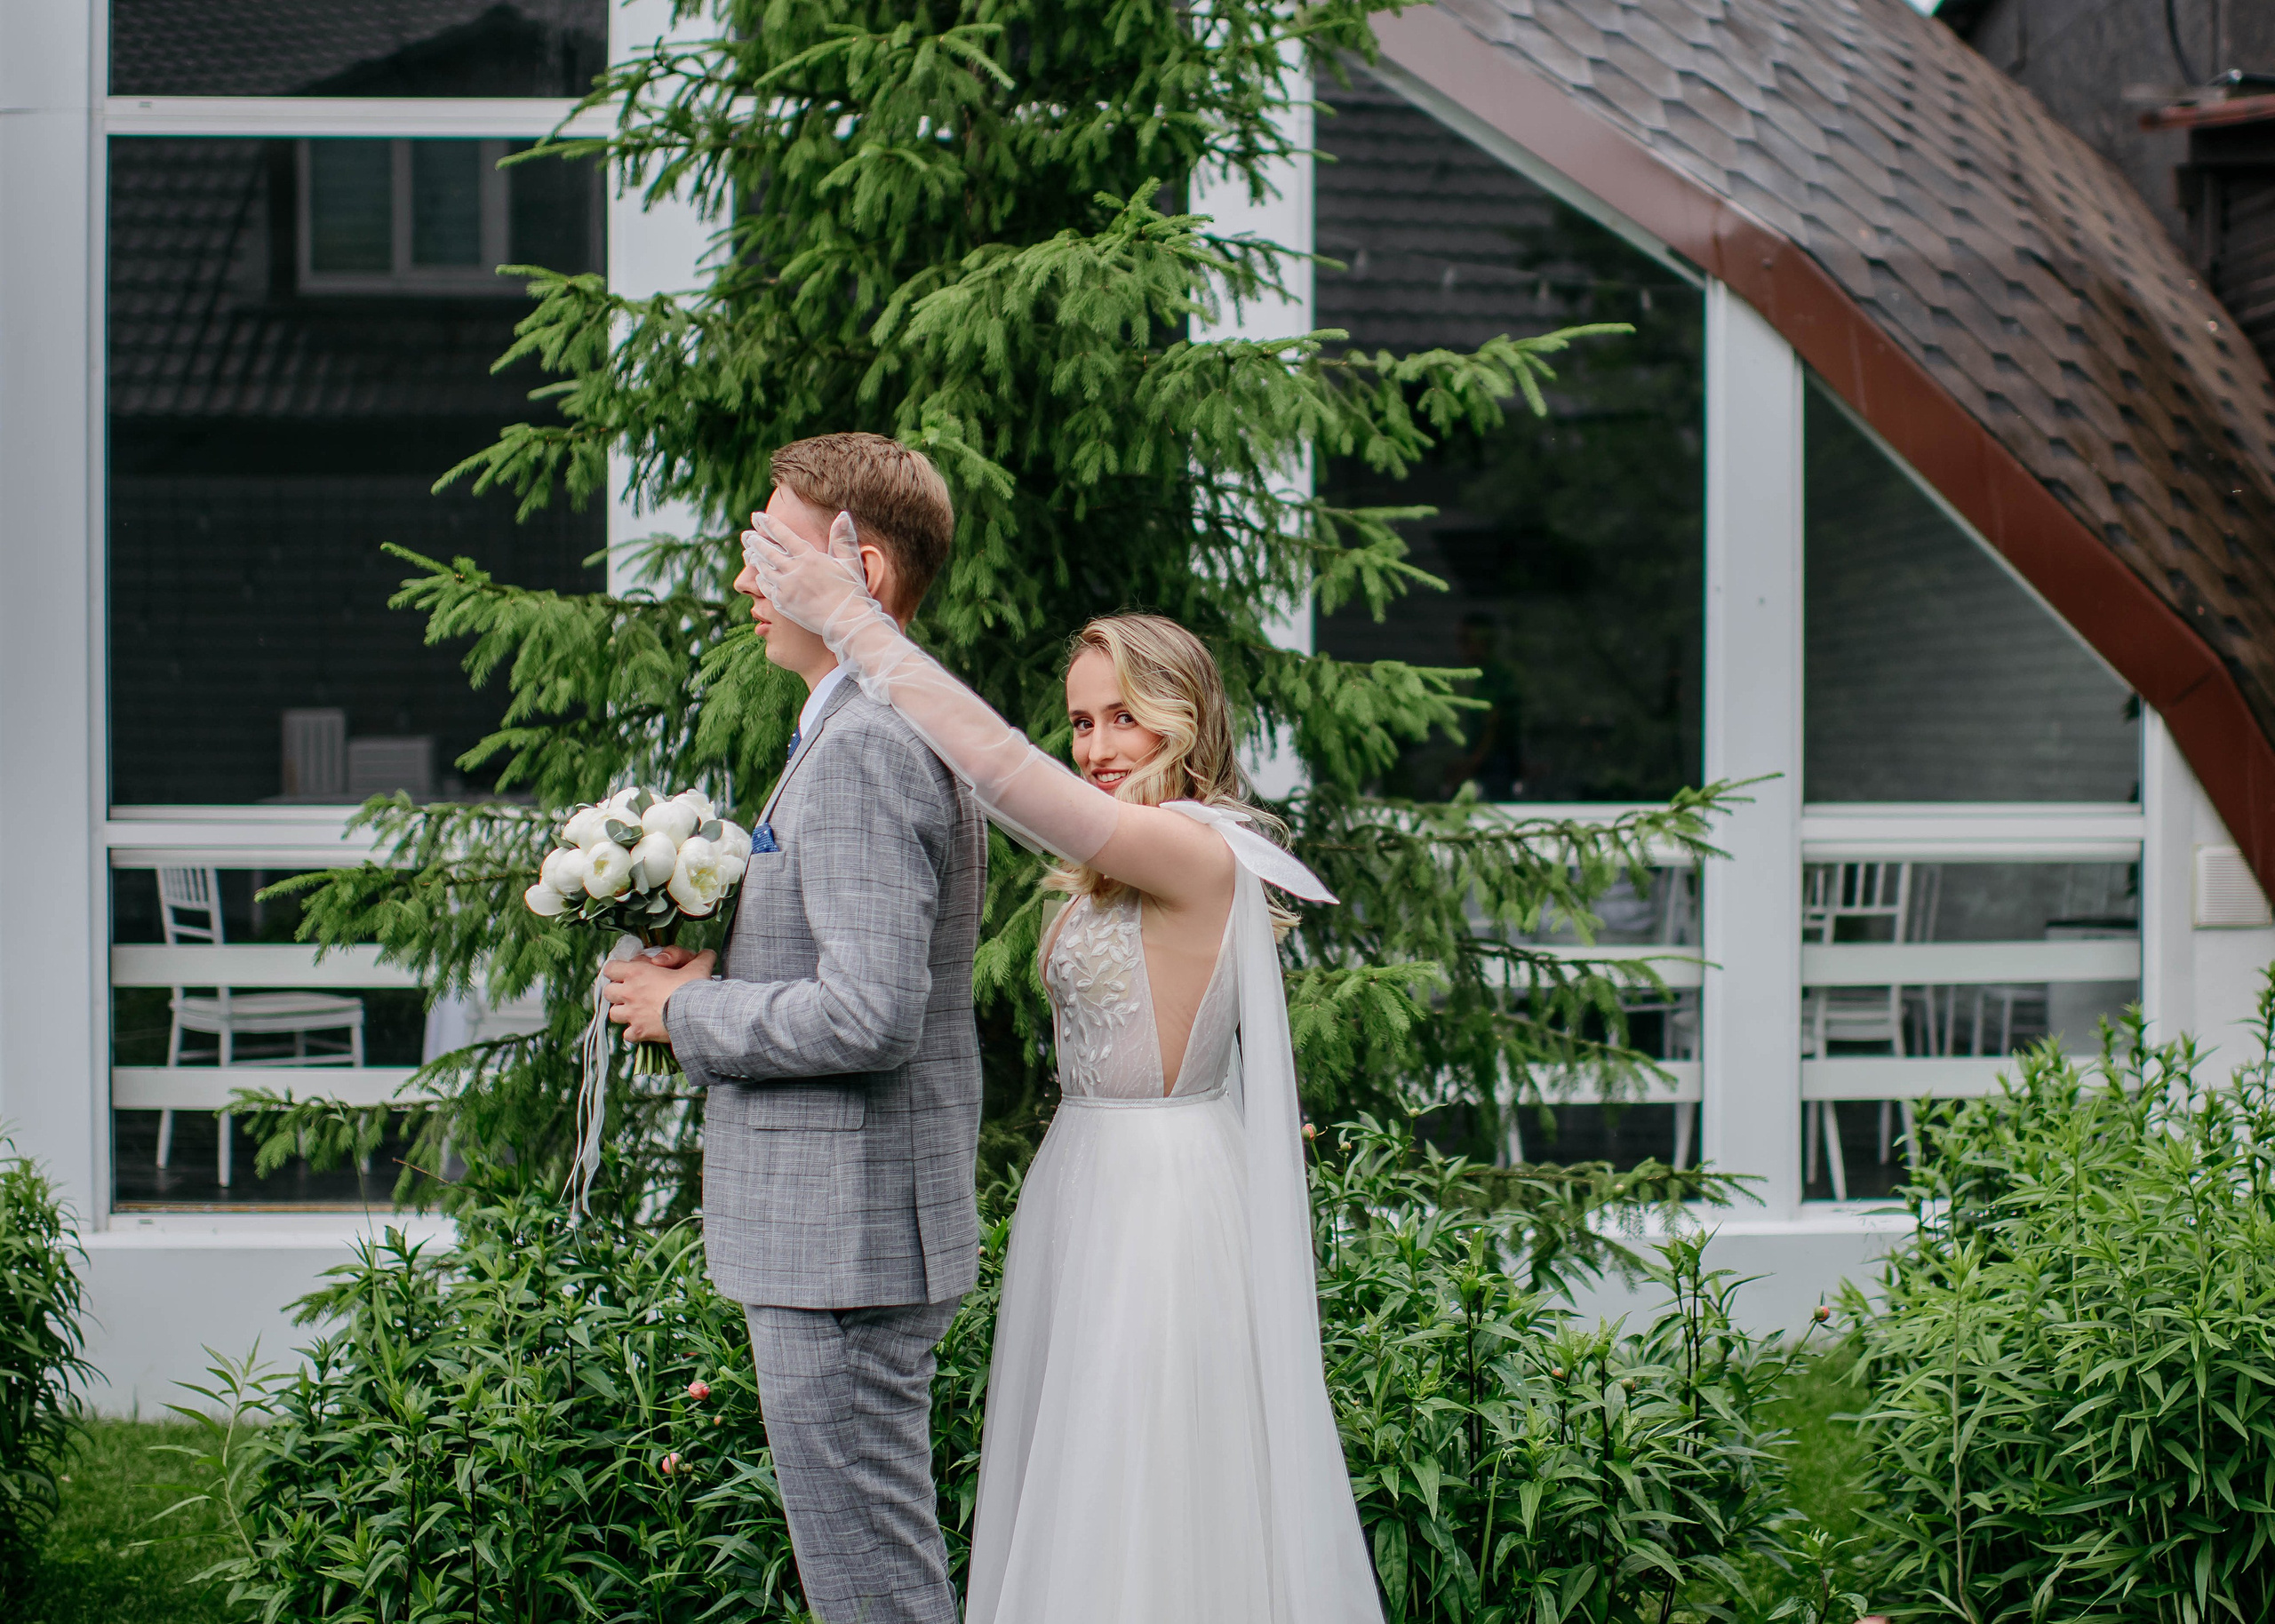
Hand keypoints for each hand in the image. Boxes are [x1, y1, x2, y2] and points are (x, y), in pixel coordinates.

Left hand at [602, 949, 716, 1041]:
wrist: (695, 1014)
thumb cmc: (693, 987)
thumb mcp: (699, 967)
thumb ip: (701, 957)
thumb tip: (708, 953)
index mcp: (637, 972)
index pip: (610, 968)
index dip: (616, 970)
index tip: (627, 973)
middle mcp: (629, 993)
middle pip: (608, 992)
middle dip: (617, 993)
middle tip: (632, 993)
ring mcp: (632, 1014)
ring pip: (614, 1014)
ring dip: (623, 1013)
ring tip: (636, 1012)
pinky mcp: (639, 1032)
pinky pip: (628, 1035)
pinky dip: (633, 1033)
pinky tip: (644, 1029)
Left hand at [742, 509, 873, 633]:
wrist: (847, 622)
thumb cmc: (852, 590)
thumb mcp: (850, 561)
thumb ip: (843, 538)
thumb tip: (843, 515)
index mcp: (809, 558)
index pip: (783, 535)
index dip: (769, 525)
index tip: (758, 517)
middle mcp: (794, 571)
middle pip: (767, 551)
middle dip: (755, 541)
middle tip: (746, 535)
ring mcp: (786, 588)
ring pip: (764, 569)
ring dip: (755, 559)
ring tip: (749, 552)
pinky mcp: (783, 604)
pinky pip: (767, 588)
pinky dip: (761, 579)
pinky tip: (759, 575)